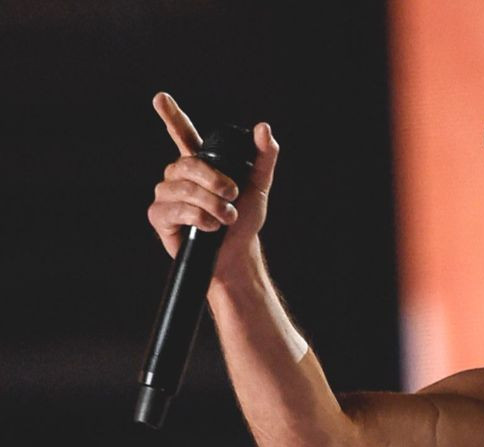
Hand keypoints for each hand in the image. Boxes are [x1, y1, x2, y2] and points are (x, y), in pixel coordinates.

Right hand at [145, 92, 278, 263]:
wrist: (236, 251)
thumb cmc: (244, 218)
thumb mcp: (259, 185)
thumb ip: (264, 156)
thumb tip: (263, 128)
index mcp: (200, 164)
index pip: (183, 135)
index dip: (172, 117)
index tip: (161, 98)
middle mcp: (179, 175)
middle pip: (188, 164)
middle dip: (214, 180)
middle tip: (233, 195)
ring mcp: (167, 195)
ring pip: (184, 189)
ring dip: (212, 204)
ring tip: (227, 217)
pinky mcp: (160, 216)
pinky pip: (175, 209)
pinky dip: (198, 217)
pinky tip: (209, 226)